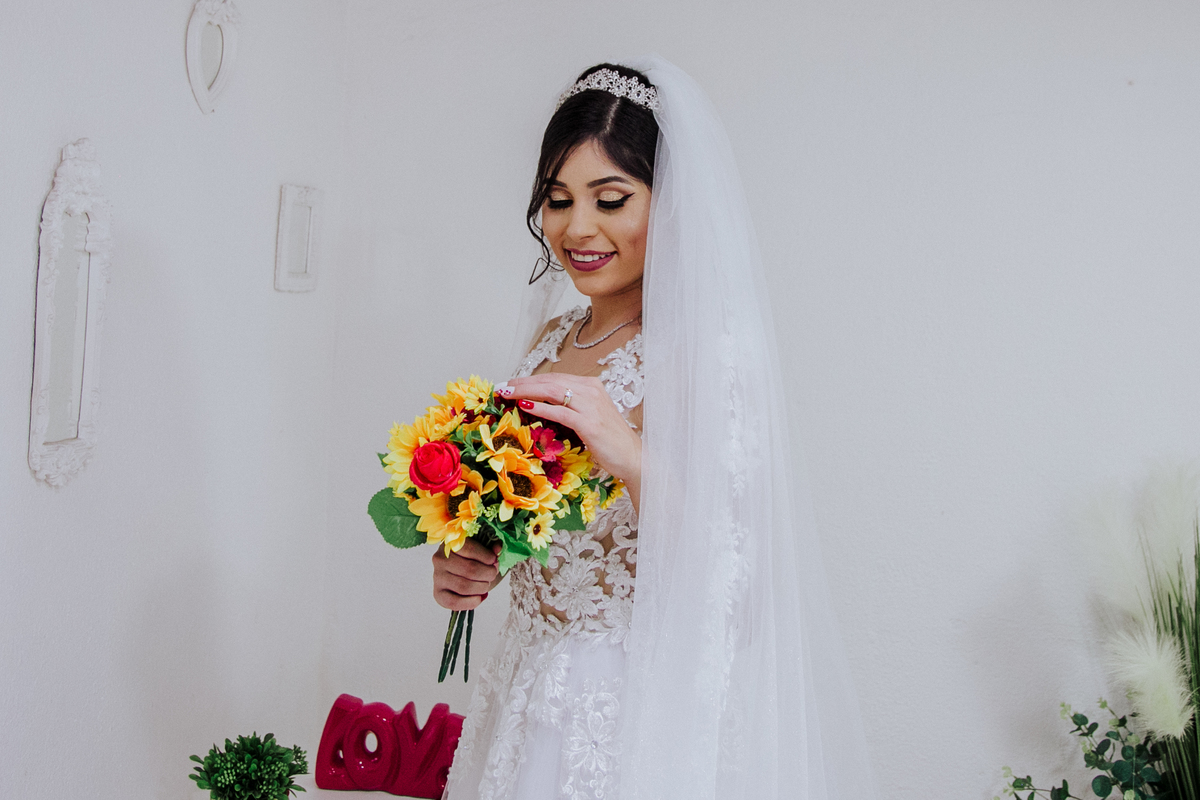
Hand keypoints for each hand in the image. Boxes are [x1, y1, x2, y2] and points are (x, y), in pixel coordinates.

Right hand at [432, 539, 501, 610]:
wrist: (460, 570)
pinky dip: (471, 602)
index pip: (470, 549)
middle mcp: (440, 559)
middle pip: (470, 570)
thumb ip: (491, 546)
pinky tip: (480, 597)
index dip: (487, 557)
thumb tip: (497, 548)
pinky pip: (453, 602)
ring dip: (481, 588)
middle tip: (493, 574)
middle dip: (488, 574)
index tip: (494, 561)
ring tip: (486, 584)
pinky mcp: (438, 593)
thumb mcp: (482, 548)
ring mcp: (437, 577)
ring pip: (464, 587)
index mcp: (450, 542)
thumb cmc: (472, 557)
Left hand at [498, 374, 641, 509]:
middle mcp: (591, 390)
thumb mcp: (588, 417)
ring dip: (526, 391)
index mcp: (591, 386)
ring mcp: (591, 406)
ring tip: (508, 393)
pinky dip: (540, 407)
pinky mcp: (589, 423)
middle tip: (503, 386)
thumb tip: (540, 405)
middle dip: (523, 382)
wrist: (632, 456)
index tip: (512, 384)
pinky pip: (560, 411)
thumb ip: (569, 407)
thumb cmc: (609, 440)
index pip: (554, 377)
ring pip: (551, 391)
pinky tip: (525, 406)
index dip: (531, 379)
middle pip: (550, 381)